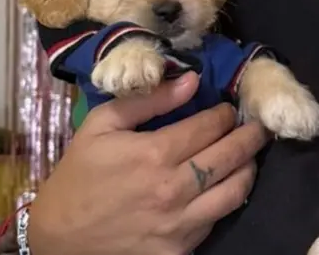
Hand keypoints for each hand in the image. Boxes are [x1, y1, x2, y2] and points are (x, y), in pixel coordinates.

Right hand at [27, 73, 268, 254]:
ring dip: (249, 168)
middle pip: (231, 155)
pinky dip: (227, 199)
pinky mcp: (179, 249)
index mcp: (154, 154)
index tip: (228, 108)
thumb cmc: (79, 175)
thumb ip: (148, 99)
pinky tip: (228, 186)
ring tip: (251, 154)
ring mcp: (179, 223)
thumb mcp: (101, 125)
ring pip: (235, 191)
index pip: (210, 126)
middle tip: (260, 125)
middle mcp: (173, 189)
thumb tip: (191, 80)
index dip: (225, 114)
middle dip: (251, 135)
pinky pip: (217, 220)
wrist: (59, 236)